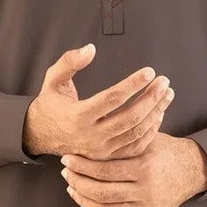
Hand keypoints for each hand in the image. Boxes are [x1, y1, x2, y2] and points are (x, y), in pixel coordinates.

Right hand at [22, 43, 172, 159]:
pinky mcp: (107, 157)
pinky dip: (150, 131)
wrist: (40, 134)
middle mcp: (91, 135)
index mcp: (78, 115)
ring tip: (166, 94)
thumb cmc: (51, 103)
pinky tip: (158, 114)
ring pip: (135, 133)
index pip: (112, 98)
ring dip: (155, 112)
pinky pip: (134, 147)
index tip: (149, 72)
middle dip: (151, 98)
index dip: (133, 84)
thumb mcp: (53, 79)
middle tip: (164, 82)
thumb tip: (91, 49)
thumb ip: (70, 61)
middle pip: (129, 117)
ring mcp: (100, 149)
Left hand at [61, 131, 206, 206]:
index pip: (103, 171)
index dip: (81, 166)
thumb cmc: (165, 150)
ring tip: (73, 188)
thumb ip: (119, 142)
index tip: (68, 159)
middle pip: (100, 193)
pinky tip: (89, 203)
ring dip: (83, 200)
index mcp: (144, 169)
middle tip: (66, 174)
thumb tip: (86, 138)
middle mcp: (145, 192)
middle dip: (77, 183)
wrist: (193, 169)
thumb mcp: (146, 139)